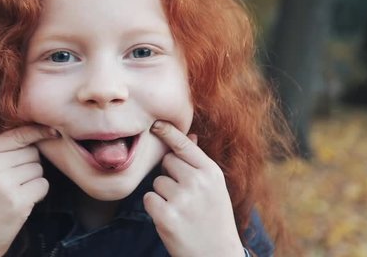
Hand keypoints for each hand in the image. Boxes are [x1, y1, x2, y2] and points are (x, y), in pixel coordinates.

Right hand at [0, 126, 55, 256]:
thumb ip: (1, 150)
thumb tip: (36, 132)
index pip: (18, 134)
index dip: (38, 131)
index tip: (53, 131)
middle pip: (32, 152)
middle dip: (30, 165)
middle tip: (14, 182)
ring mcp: (4, 184)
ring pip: (39, 169)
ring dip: (34, 180)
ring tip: (15, 193)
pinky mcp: (17, 202)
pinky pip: (43, 185)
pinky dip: (38, 194)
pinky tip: (23, 202)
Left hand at [144, 121, 245, 256]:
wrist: (217, 255)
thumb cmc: (214, 218)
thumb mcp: (215, 187)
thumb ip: (199, 162)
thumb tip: (189, 135)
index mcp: (211, 172)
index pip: (184, 145)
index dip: (168, 132)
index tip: (155, 123)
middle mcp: (198, 182)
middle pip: (167, 161)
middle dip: (169, 174)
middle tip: (184, 195)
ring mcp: (182, 199)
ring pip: (157, 182)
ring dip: (163, 194)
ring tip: (181, 210)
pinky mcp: (166, 216)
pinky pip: (149, 199)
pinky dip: (155, 208)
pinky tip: (172, 219)